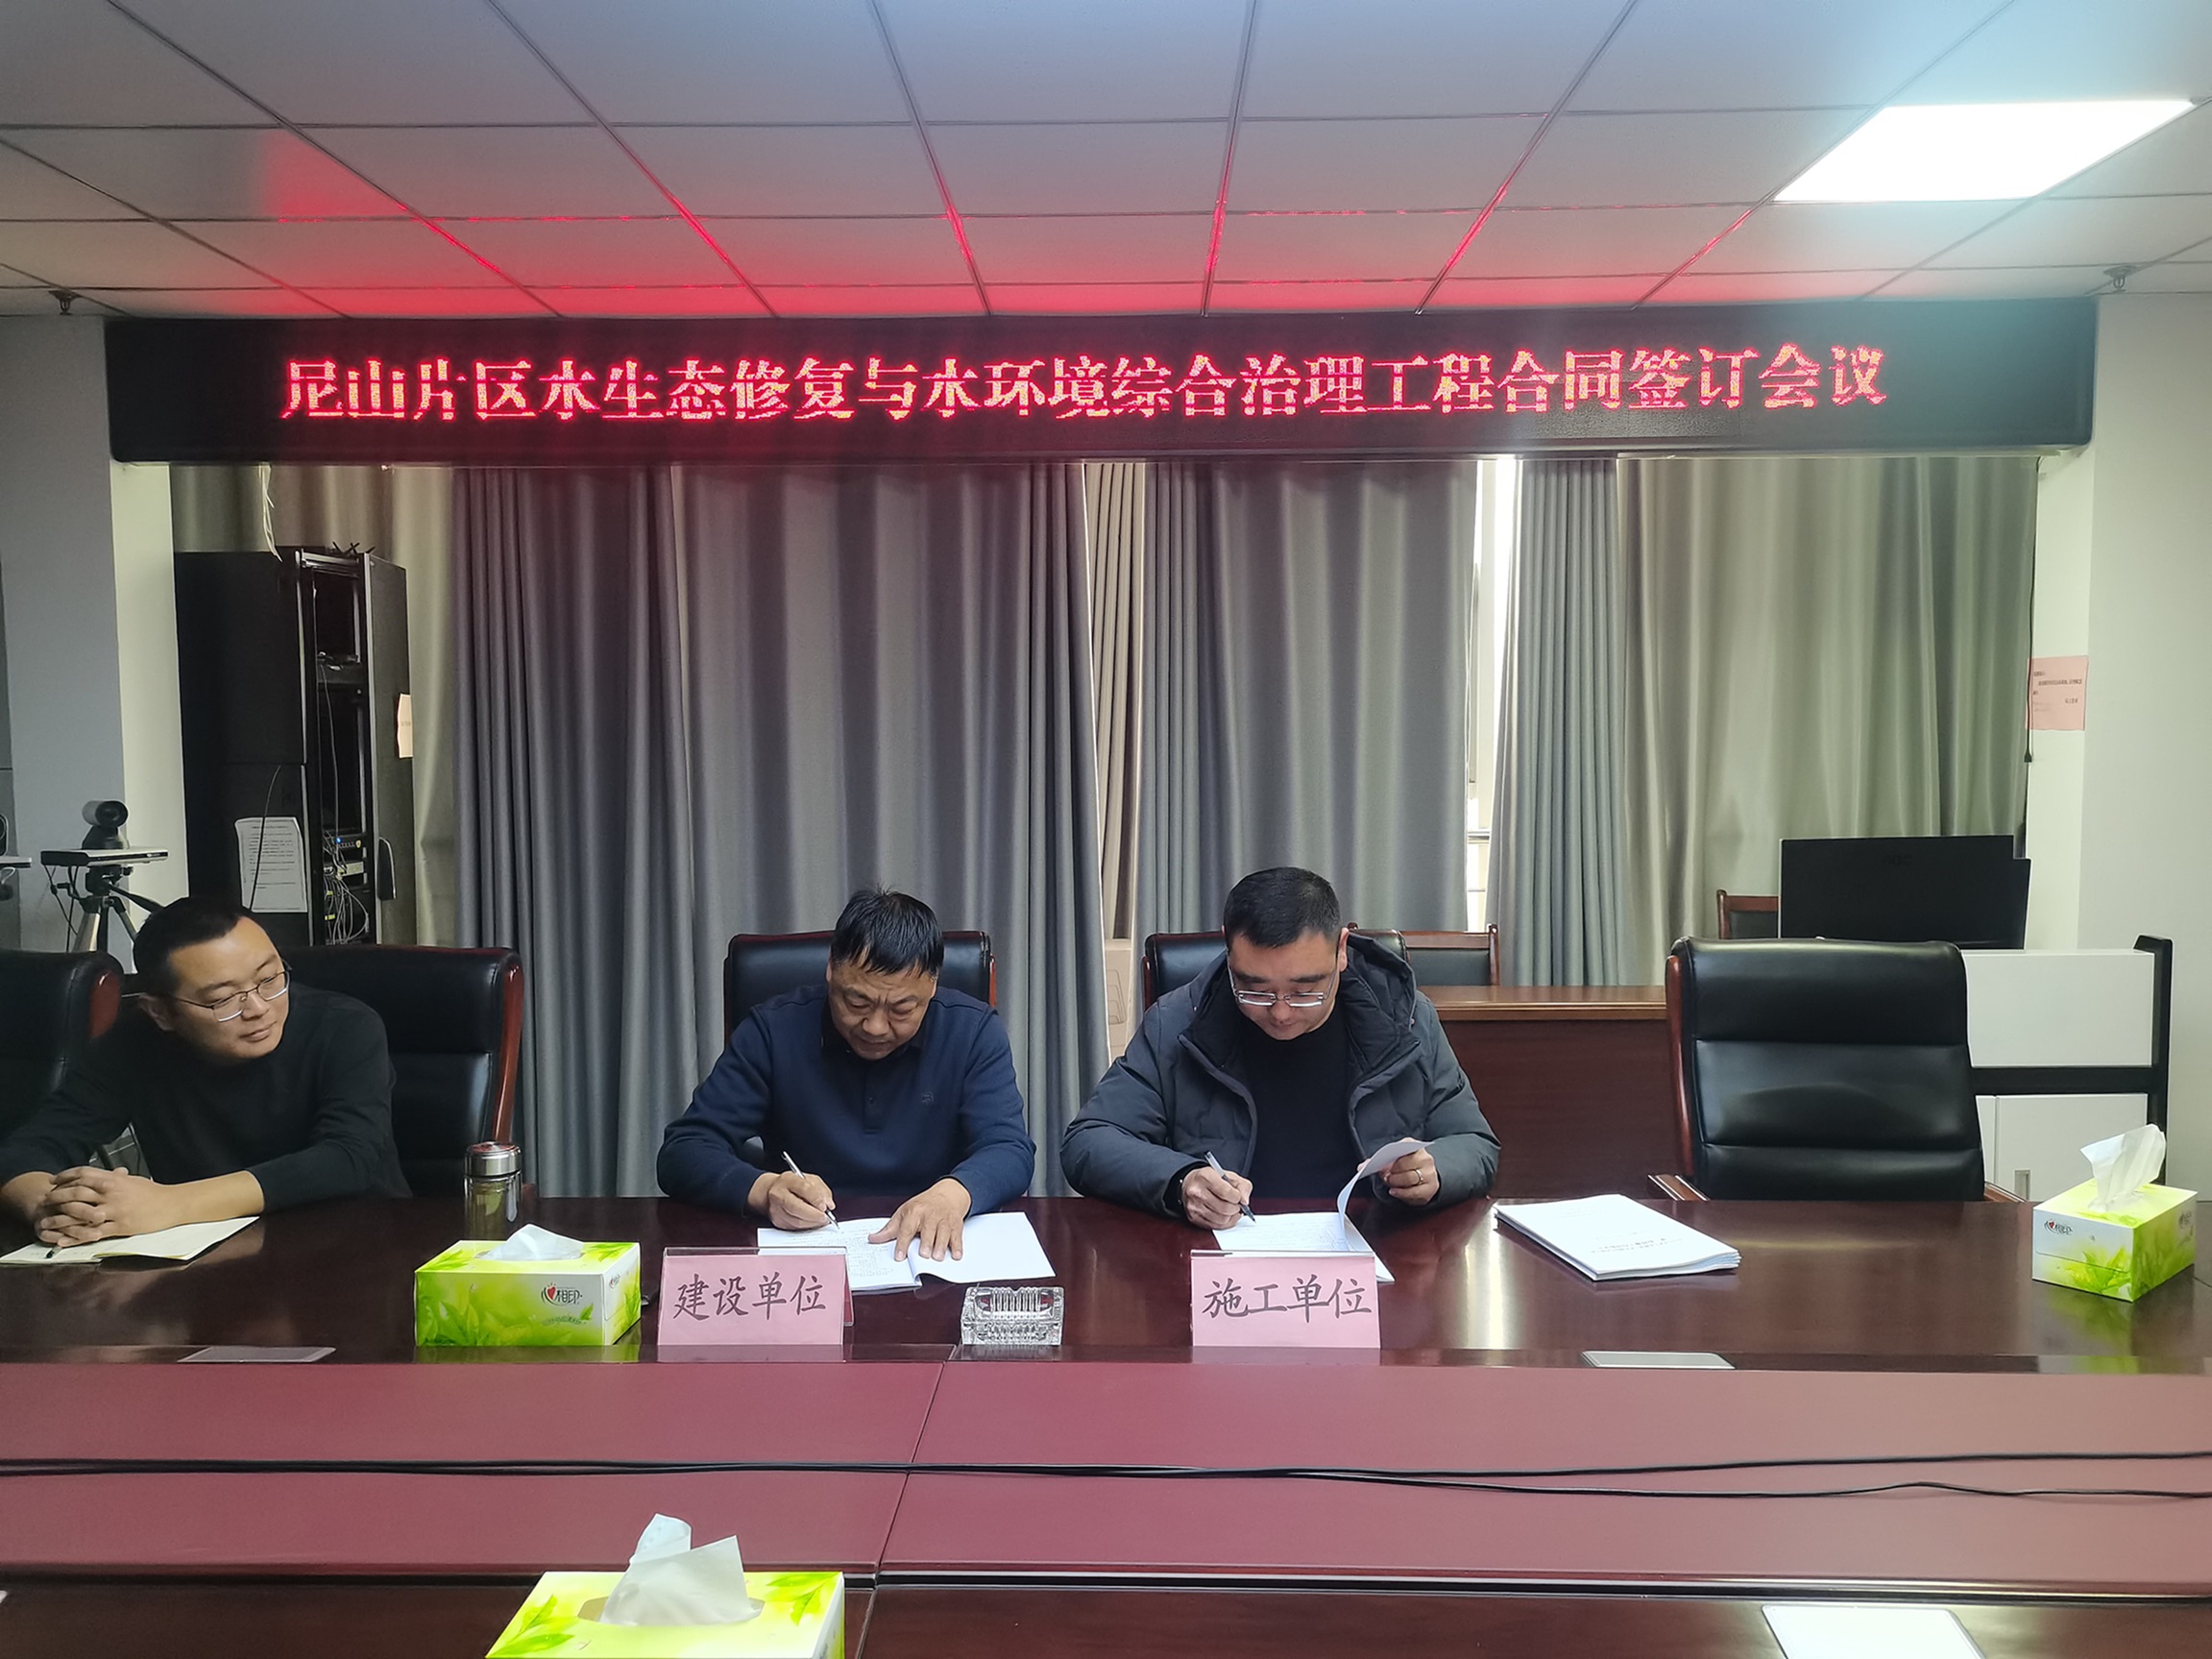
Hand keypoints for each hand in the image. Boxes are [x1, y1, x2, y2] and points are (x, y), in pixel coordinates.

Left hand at [35, 1167, 187, 1243]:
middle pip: (77, 1193)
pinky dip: (74, 1237)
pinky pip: (92, 1233)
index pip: (83, 1174)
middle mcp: (111, 1193)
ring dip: (60, 1220)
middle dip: (57, 1197)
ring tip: (45, 1223)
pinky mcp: (119, 1226)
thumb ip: (114, 1178)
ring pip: (80, 1214)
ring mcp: (114, 1210)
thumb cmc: (153, 1192)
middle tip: (45, 1201)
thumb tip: (103, 1175)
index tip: (53, 1181)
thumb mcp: (132, 1180)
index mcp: (114, 1179)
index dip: (65, 1177)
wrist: (172, 1204)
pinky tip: (62, 1241)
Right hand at [750, 1169, 835, 1230]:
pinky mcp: (778, 1221)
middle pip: (796, 1207)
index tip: (825, 1206)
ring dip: (812, 1222)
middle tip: (825, 1217)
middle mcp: (779, 1194)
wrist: (771, 1191)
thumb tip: (829, 1204)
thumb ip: (821, 1190)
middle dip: (814, 1215)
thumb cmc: (792, 1185)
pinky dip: (807, 1226)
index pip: (803, 1188)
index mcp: (788, 1180)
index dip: (816, 1199)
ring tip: (822, 1220)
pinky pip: (795, 1227)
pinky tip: (813, 1222)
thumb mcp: (809, 1179)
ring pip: (796, 1221)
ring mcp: (776, 1209)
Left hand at [870, 1179, 970, 1261]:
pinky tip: (956, 1255)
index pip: (906, 1228)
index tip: (900, 1256)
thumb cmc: (924, 1205)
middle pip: (927, 1229)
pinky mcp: (956, 1224)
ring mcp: (944, 1219)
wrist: (948, 1193)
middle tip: (924, 1255)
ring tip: (937, 1257)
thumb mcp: (904, 1212)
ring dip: (941, 1245)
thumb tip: (874, 1239)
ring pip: (943, 1232)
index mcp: (914, 1211)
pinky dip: (957, 1246)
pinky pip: (957, 1235)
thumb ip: (890, 1229)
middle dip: (926, 1242)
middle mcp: (930, 1214)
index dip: (902, 1243)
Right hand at [1179, 1165, 1251, 1229]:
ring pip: (1221, 1220)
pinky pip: (1216, 1226)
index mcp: (1205, 1177)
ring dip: (1231, 1216)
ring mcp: (1194, 1206)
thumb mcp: (1229, 1175)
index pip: (1226, 1192)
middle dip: (1235, 1208)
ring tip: (1230, 1209)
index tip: (1238, 1197)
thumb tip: (1245, 1201)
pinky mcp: (1194, 1218)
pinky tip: (1225, 1215)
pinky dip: (1225, 1223)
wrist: (1190, 1184)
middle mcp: (1197, 1192)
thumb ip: (1242, 1186)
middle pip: (1225, 1208)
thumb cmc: (1210, 1179)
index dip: (1237, 1197)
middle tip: (1236, 1204)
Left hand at [1383, 1147, 1439, 1205]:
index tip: (1382, 1160)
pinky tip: (1394, 1192)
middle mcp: (1425, 1158)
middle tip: (1385, 1176)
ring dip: (1395, 1182)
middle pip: (1404, 1164)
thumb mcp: (1398, 1160)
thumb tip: (1376, 1166)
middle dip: (1391, 1171)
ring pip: (1409, 1178)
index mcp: (1416, 1147)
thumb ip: (1388, 1161)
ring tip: (1388, 1183)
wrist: (1424, 1180)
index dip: (1392, 1153)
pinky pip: (1414, 1191)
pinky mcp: (1431, 1187)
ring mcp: (1430, 1173)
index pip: (1404, 1145)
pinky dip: (1401, 1193)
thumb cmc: (1407, 1168)